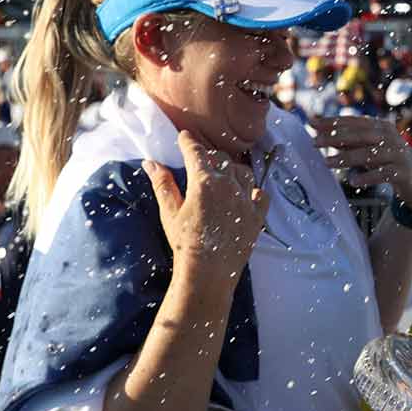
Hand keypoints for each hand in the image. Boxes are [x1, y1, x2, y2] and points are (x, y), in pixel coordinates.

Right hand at [145, 130, 269, 285]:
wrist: (208, 274)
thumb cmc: (184, 244)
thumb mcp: (170, 212)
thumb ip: (162, 184)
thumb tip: (151, 163)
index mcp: (203, 182)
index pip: (195, 152)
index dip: (188, 141)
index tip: (184, 136)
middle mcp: (228, 186)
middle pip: (221, 158)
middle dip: (209, 156)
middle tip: (201, 162)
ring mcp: (245, 201)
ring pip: (242, 172)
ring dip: (232, 170)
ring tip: (222, 176)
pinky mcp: (257, 216)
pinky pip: (260, 193)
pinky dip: (252, 190)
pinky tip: (243, 194)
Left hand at [310, 115, 411, 211]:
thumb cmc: (389, 161)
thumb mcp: (369, 149)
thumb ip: (350, 143)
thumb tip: (323, 135)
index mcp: (381, 127)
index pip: (354, 122)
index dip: (333, 122)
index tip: (313, 123)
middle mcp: (390, 138)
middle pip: (360, 135)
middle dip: (336, 137)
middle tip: (315, 142)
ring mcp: (397, 154)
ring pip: (369, 154)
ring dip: (346, 158)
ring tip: (327, 162)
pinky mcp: (403, 172)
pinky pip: (383, 174)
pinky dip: (368, 177)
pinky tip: (353, 181)